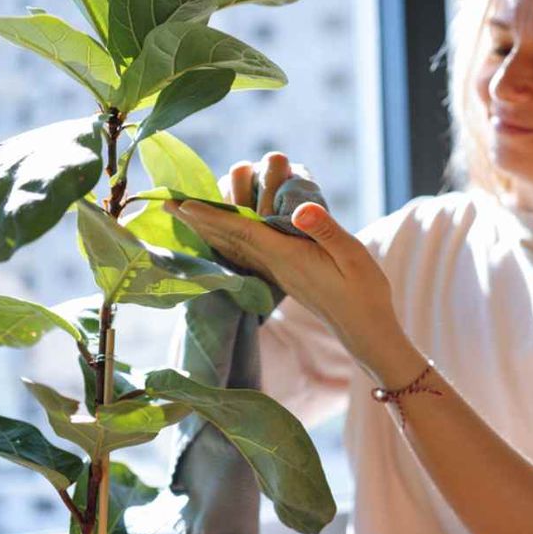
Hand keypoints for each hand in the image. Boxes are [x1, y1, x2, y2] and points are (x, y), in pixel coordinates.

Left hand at [163, 153, 402, 368]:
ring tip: (186, 215)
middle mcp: (276, 267)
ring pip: (235, 248)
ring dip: (209, 230)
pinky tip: (224, 237)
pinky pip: (248, 255)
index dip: (212, 216)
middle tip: (166, 202)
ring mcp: (279, 275)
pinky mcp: (286, 278)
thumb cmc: (365, 292)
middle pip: (229, 239)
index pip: (243, 232)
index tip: (182, 203)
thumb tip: (300, 209)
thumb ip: (326, 231)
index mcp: (288, 257)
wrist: (366, 331)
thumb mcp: (353, 255)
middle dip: (198, 220)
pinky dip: (229, 241)